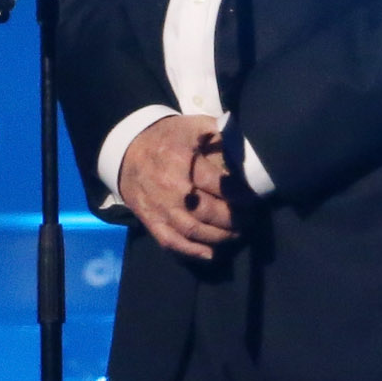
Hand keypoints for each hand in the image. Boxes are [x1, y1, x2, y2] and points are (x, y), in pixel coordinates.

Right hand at [117, 113, 235, 259]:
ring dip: (219, 237)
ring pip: (193, 230)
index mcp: (182, 160)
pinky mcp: (149, 219)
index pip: (220, 185)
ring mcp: (158, 206)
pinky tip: (211, 254)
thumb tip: (248, 149)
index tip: (254, 201)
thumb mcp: (195, 126)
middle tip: (249, 220)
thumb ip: (223, 134)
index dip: (241, 196)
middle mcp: (170, 187)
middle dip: (234, 219)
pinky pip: (171, 241)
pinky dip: (192, 251)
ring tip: (236, 234)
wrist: (127, 149)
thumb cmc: (168, 138)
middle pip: (208, 211)